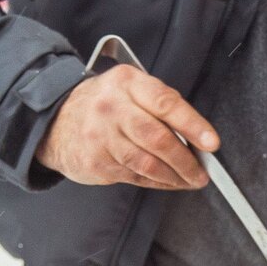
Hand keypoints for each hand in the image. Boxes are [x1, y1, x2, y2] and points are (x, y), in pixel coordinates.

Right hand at [35, 64, 219, 188]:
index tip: (211, 143)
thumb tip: (197, 136)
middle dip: (186, 161)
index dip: (193, 125)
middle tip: (201, 173)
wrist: (56, 121)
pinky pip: (135, 177)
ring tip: (189, 180)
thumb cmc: (104, 105)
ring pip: (147, 163)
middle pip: (158, 138)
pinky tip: (168, 182)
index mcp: (127, 82)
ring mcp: (101, 136)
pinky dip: (157, 183)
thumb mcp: (129, 90)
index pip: (165, 103)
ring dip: (174, 176)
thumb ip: (161, 106)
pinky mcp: (96, 161)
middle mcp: (112, 107)